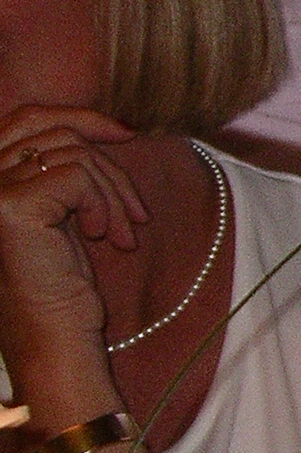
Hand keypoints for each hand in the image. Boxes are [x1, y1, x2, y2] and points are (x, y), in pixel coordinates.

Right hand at [0, 107, 145, 369]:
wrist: (54, 336)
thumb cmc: (61, 282)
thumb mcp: (66, 211)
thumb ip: (67, 168)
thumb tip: (115, 125)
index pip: (29, 117)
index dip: (81, 116)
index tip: (126, 134)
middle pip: (55, 130)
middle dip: (108, 164)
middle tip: (136, 210)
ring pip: (74, 153)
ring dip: (114, 193)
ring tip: (123, 235)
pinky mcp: (9, 207)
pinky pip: (78, 175)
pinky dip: (103, 203)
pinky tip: (100, 237)